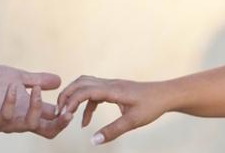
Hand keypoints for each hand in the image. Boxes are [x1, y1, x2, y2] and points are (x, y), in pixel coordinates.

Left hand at [0, 64, 73, 137]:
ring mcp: (7, 124)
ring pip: (29, 124)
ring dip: (35, 106)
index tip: (72, 102)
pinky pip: (5, 117)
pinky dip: (10, 102)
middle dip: (59, 123)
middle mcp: (21, 121)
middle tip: (67, 111)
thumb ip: (39, 81)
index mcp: (30, 112)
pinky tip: (13, 87)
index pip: (53, 121)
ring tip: (34, 88)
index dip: (65, 115)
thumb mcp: (20, 77)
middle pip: (47, 131)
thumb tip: (60, 81)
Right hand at [56, 75, 172, 144]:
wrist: (166, 95)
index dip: (70, 101)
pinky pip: (93, 93)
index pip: (84, 91)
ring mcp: (111, 85)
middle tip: (57, 111)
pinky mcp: (114, 89)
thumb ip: (112, 131)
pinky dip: (85, 104)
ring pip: (85, 85)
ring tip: (66, 113)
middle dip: (66, 95)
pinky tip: (85, 121)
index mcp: (112, 90)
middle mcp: (109, 84)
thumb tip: (93, 141)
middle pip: (80, 83)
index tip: (62, 114)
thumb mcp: (132, 121)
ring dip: (74, 97)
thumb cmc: (152, 105)